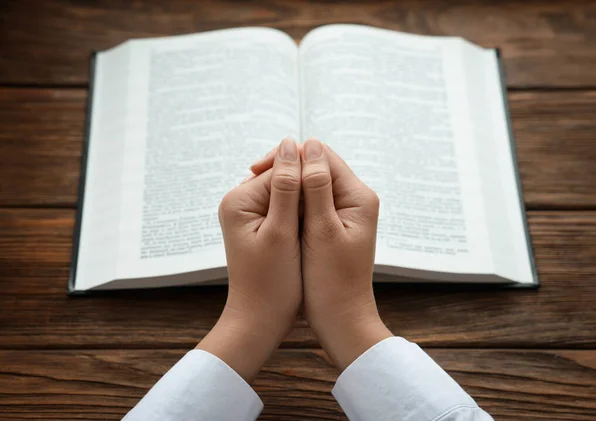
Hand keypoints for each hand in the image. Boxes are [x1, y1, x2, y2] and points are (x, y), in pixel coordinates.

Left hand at [198, 137, 302, 381]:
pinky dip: (301, 218)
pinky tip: (310, 235)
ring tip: (316, 232)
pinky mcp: (260, 226)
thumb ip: (288, 187)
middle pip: (284, 179)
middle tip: (324, 222)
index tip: (328, 207)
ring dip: (306, 206)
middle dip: (307, 194)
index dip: (310, 181)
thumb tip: (291, 144)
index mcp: (239, 199)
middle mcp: (240, 201)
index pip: (282, 170)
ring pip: (289, 194)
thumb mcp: (282, 232)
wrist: (259, 320)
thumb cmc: (271, 283)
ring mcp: (249, 214)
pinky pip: (286, 210)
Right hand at [252, 139, 391, 370]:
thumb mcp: (320, 230)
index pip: (322, 156)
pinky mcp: (333, 226)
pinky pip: (309, 203)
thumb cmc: (331, 281)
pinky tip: (271, 211)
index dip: (288, 157)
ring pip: (310, 185)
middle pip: (316, 168)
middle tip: (250, 181)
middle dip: (285, 170)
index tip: (255, 169)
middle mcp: (354, 200)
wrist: (341, 320)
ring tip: (257, 196)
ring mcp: (344, 213)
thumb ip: (315, 186)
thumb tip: (308, 145)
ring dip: (285, 186)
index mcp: (358, 196)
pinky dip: (290, 203)